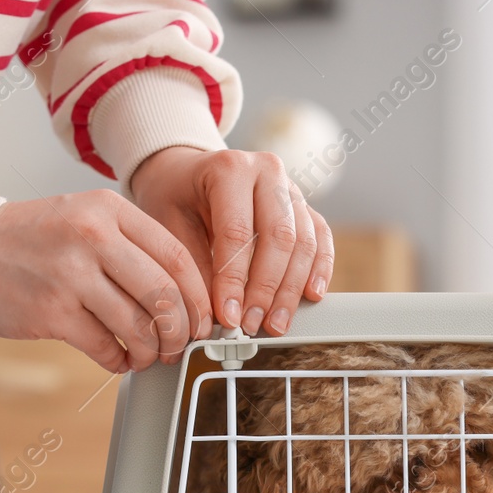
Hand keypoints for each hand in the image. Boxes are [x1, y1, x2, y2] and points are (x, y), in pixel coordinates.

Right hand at [0, 190, 211, 372]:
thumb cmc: (25, 239)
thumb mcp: (81, 219)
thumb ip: (129, 247)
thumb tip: (181, 297)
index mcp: (108, 209)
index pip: (178, 258)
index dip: (199, 298)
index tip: (203, 319)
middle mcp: (93, 237)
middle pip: (165, 296)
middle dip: (181, 332)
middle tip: (179, 346)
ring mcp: (71, 275)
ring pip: (139, 327)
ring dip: (151, 351)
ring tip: (147, 356)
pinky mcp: (50, 312)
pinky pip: (105, 348)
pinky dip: (120, 362)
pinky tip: (118, 360)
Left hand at [131, 146, 333, 335]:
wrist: (187, 172)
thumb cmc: (176, 196)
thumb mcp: (171, 226)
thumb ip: (195, 267)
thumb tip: (215, 316)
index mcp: (229, 169)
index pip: (238, 232)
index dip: (234, 281)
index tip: (229, 316)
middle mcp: (267, 172)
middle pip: (279, 237)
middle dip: (267, 289)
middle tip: (252, 324)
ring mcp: (291, 187)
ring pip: (304, 242)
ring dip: (292, 288)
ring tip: (275, 322)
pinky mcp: (303, 206)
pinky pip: (321, 238)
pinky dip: (320, 269)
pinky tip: (310, 296)